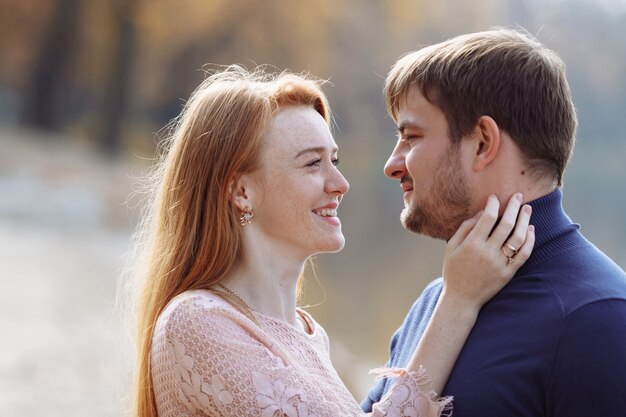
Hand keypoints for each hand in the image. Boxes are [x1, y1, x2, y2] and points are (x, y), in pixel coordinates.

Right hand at [441, 193, 534, 309]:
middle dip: (513, 207)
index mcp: (472, 244)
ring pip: (518, 237)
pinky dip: (529, 240)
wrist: (462, 299)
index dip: (493, 204)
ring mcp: (500, 263)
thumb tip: (481, 212)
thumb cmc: (453, 271)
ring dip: (524, 220)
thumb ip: (465, 228)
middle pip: (506, 224)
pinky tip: (531, 229)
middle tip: (518, 196)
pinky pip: (523, 255)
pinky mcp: (508, 273)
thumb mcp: (451, 248)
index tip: (495, 197)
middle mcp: (487, 252)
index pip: (488, 217)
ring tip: (527, 209)